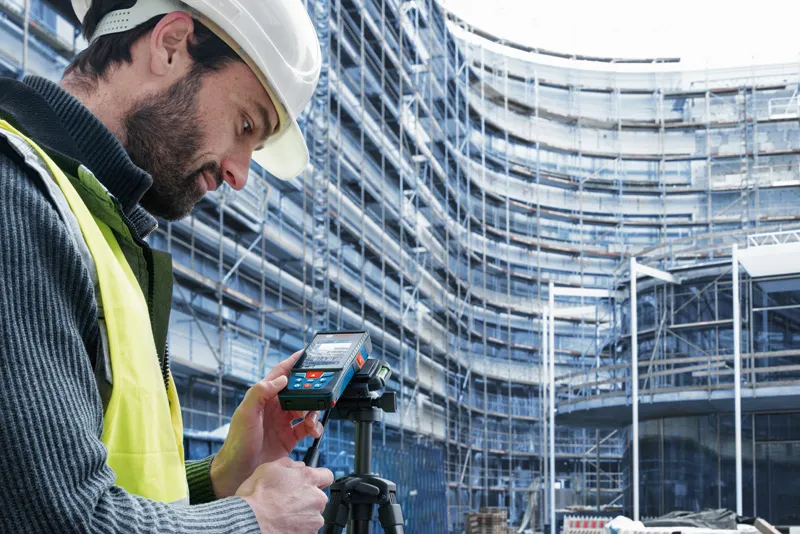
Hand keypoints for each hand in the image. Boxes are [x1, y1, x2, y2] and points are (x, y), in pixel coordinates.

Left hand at [211, 351, 324, 497]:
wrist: (238, 472)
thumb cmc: (237, 444)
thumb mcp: (245, 414)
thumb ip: (260, 392)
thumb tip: (281, 379)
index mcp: (263, 398)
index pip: (280, 374)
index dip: (292, 363)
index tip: (305, 354)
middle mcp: (274, 408)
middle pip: (298, 392)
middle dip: (310, 391)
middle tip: (320, 393)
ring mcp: (283, 423)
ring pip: (306, 409)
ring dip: (314, 412)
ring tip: (313, 420)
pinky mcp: (289, 438)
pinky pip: (308, 428)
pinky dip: (315, 428)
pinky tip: (313, 431)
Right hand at [236, 457, 332, 533]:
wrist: (250, 522)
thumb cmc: (256, 496)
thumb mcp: (269, 468)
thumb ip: (289, 464)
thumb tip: (298, 466)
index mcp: (309, 478)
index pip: (327, 475)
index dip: (318, 478)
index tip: (310, 483)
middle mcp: (316, 497)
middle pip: (319, 496)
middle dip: (308, 498)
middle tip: (289, 500)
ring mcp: (314, 518)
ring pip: (314, 514)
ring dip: (304, 514)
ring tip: (284, 514)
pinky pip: (308, 529)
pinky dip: (299, 527)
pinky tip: (285, 524)